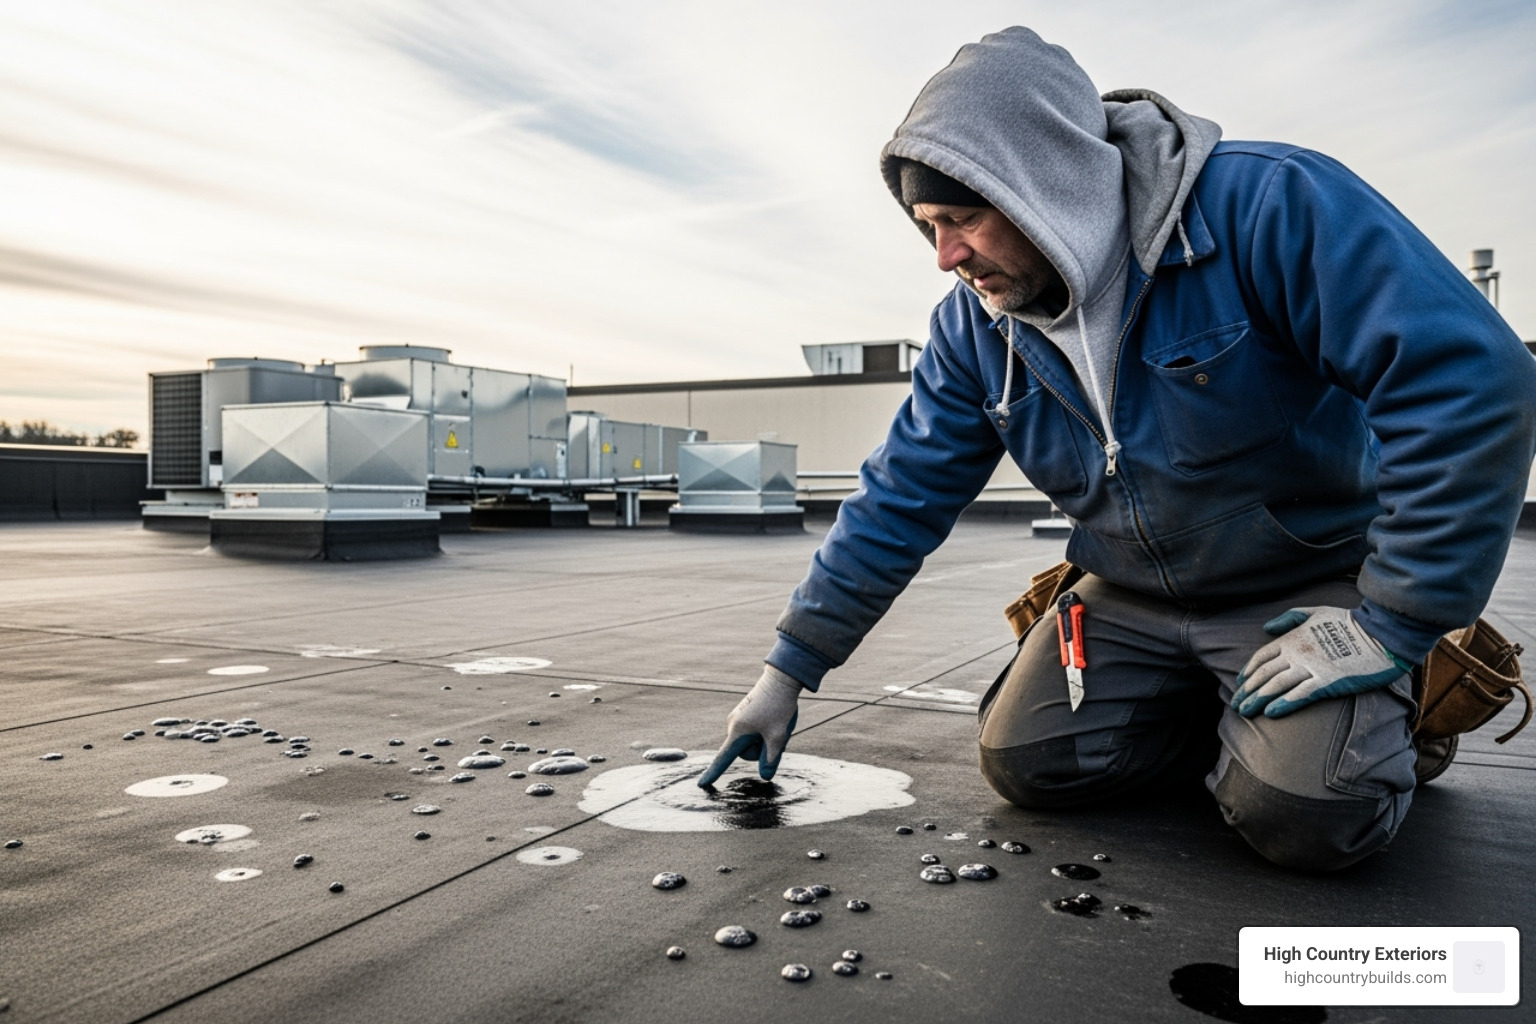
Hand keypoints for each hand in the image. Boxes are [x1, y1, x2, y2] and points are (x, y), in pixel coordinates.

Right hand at [697, 665, 802, 786]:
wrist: (781, 678)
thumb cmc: (779, 707)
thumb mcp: (779, 737)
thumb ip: (771, 759)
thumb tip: (765, 776)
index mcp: (738, 732)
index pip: (723, 758)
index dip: (713, 773)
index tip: (702, 784)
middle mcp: (733, 725)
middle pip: (745, 752)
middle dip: (761, 749)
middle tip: (776, 732)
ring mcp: (737, 719)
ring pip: (750, 742)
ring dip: (763, 739)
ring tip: (776, 722)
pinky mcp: (743, 715)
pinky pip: (752, 732)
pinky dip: (763, 731)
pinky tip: (773, 718)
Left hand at [1233, 606, 1411, 718]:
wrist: (1381, 633)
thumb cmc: (1349, 622)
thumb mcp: (1315, 612)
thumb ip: (1289, 618)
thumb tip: (1266, 628)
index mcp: (1292, 638)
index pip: (1261, 657)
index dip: (1248, 671)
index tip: (1239, 683)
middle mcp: (1296, 653)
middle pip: (1263, 674)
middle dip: (1247, 691)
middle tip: (1235, 705)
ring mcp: (1311, 668)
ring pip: (1276, 686)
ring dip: (1257, 700)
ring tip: (1244, 712)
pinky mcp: (1327, 682)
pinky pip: (1300, 695)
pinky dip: (1283, 704)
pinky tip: (1271, 713)